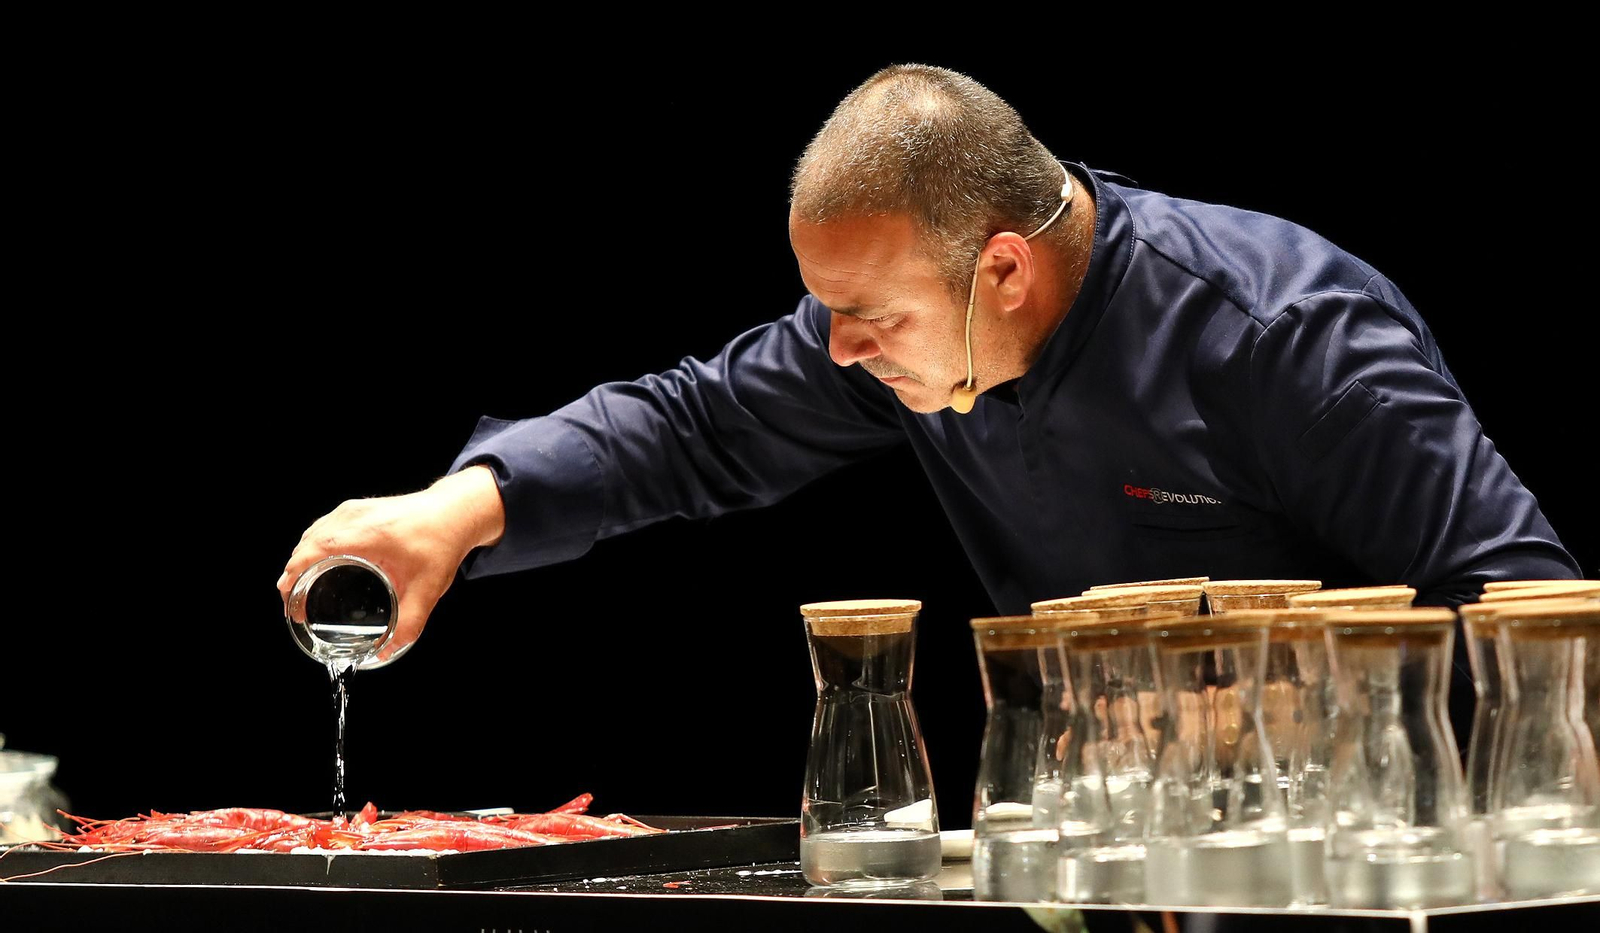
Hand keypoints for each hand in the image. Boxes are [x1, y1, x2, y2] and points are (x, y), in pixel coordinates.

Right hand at [277, 466, 504, 661]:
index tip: (288, 599)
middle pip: (308, 542)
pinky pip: (325, 525)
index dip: (293, 575)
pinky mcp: (360, 507)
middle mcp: (355, 517)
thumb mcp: (427, 589)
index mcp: (366, 534)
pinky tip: (318, 561)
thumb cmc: (442, 542)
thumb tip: (389, 650)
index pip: (313, 551)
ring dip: (301, 557)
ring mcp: (356, 508)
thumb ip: (410, 623)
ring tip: (299, 584)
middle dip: (293, 572)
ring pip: (314, 532)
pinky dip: (314, 544)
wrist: (457, 511)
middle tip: (292, 601)